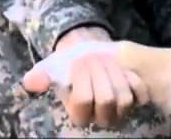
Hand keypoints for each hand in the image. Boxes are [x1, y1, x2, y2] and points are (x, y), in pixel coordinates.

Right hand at [21, 26, 149, 128]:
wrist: (93, 54)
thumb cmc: (71, 64)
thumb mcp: (53, 67)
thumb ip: (42, 75)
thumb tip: (30, 82)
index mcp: (78, 113)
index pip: (83, 101)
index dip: (82, 78)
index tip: (79, 61)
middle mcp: (100, 117)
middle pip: (106, 100)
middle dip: (100, 72)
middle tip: (93, 57)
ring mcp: (120, 111)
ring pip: (123, 98)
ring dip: (115, 73)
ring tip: (107, 61)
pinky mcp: (136, 101)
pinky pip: (140, 93)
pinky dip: (133, 78)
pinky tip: (124, 70)